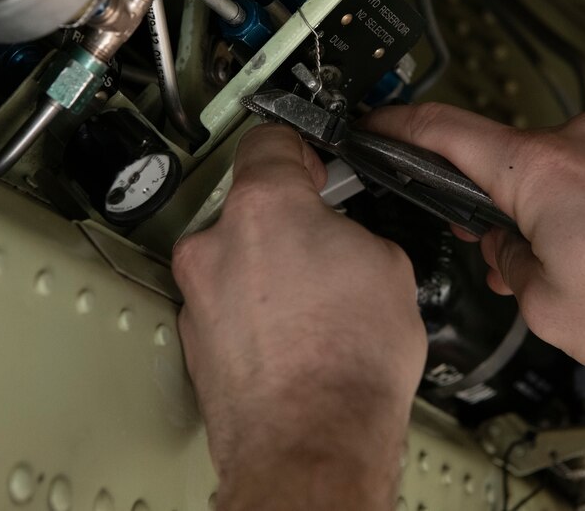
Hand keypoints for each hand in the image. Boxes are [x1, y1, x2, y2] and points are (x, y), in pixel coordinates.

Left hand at [172, 124, 425, 510]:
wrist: (313, 443)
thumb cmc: (347, 366)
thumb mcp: (388, 267)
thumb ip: (352, 230)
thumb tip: (344, 236)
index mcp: (264, 207)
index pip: (268, 140)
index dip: (298, 146)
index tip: (309, 157)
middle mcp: (217, 244)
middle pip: (251, 205)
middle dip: (289, 219)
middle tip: (327, 243)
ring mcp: (200, 294)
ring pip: (237, 257)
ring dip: (269, 267)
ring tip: (315, 303)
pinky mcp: (195, 339)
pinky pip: (228, 302)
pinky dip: (255, 309)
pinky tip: (295, 335)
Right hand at [364, 104, 584, 377]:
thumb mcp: (548, 307)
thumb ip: (508, 266)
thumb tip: (508, 249)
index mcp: (537, 168)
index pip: (443, 129)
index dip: (397, 125)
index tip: (375, 123)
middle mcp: (577, 143)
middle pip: (500, 162)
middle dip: (489, 209)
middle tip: (497, 257)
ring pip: (548, 175)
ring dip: (539, 217)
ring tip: (569, 273)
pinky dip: (579, 213)